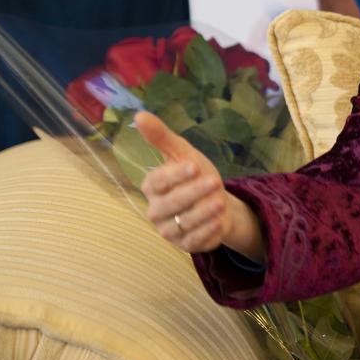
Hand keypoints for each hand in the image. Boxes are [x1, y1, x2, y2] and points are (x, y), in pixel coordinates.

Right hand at [135, 111, 264, 258]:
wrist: (217, 202)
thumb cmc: (195, 176)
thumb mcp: (183, 154)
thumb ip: (162, 137)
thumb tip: (140, 114)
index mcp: (152, 186)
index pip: (158, 182)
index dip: (175, 175)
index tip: (194, 166)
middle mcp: (156, 210)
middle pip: (170, 204)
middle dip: (193, 193)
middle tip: (214, 182)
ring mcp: (169, 230)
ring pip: (183, 223)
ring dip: (203, 212)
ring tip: (220, 202)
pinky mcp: (185, 245)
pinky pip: (194, 240)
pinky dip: (207, 231)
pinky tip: (219, 221)